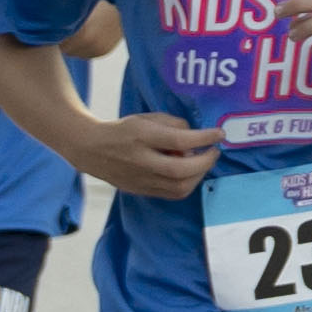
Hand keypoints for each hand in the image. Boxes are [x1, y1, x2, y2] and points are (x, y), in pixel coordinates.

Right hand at [77, 112, 220, 201]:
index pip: (178, 140)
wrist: (92, 150)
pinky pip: (173, 194)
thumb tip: (196, 137)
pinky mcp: (142, 191)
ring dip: (199, 175)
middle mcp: (141, 161)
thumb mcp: (147, 118)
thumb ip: (173, 124)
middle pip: (180, 170)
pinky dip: (189, 184)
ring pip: (179, 187)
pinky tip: (191, 173)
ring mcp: (141, 179)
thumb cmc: (124, 130)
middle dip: (205, 162)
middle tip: (214, 151)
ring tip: (202, 162)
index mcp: (141, 136)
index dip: (203, 138)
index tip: (219, 134)